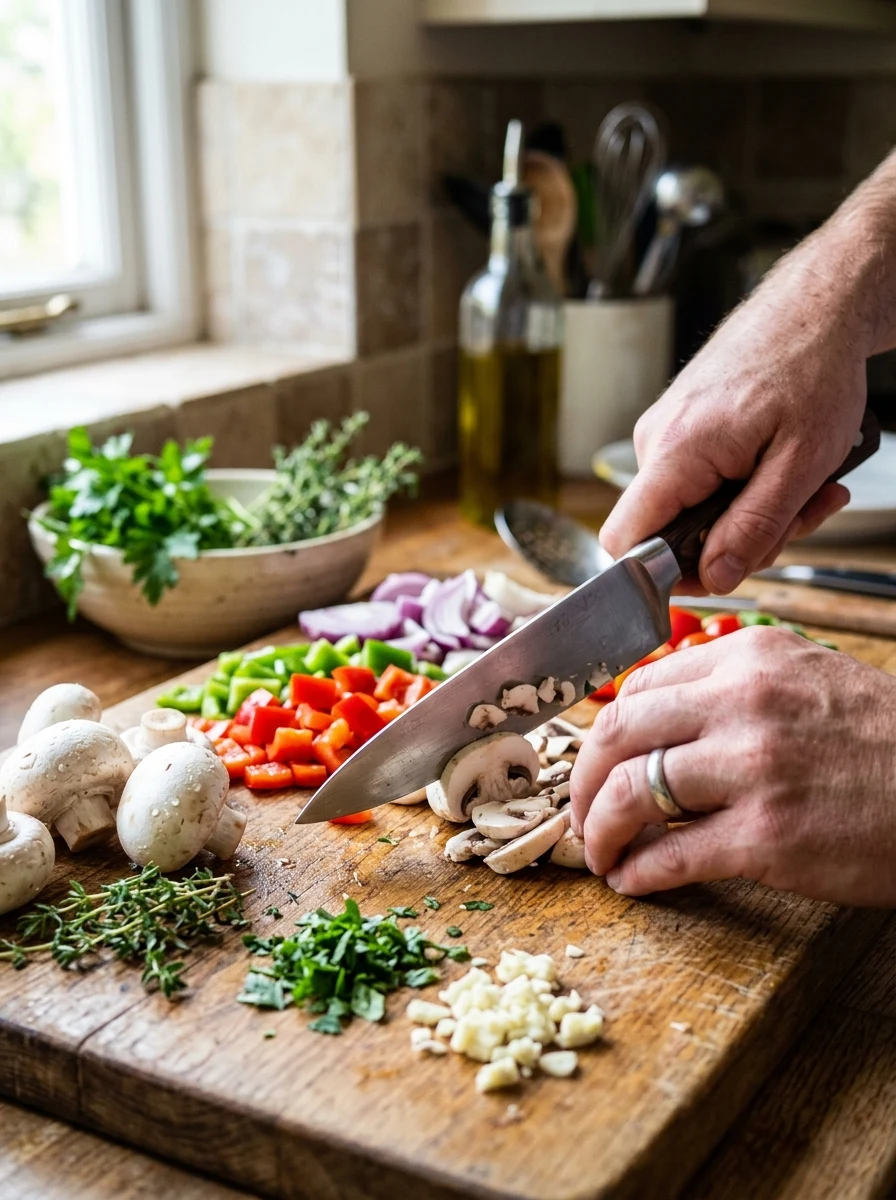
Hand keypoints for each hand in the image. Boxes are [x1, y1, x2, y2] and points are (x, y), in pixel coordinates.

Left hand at [570, 626, 895, 905]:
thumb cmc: (883, 741)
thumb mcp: (808, 679)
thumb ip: (732, 685)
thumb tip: (656, 716)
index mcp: (750, 655)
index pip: (638, 685)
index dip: (603, 730)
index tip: (596, 761)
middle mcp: (744, 701)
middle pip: (618, 732)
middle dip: (583, 780)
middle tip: (580, 811)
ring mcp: (753, 768)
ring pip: (630, 793)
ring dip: (599, 831)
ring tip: (600, 852)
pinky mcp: (768, 837)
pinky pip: (671, 856)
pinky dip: (637, 872)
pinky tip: (631, 882)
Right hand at [599, 244, 868, 594]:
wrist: (816, 306)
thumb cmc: (814, 367)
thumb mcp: (801, 463)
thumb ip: (755, 527)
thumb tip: (716, 576)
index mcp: (676, 451)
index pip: (625, 542)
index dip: (664, 572)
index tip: (720, 569)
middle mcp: (656, 441)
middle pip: (668, 533)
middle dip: (735, 542)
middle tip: (796, 519)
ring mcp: (666, 432)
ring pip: (690, 509)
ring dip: (749, 514)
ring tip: (806, 487)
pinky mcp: (682, 427)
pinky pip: (699, 482)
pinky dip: (742, 488)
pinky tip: (781, 470)